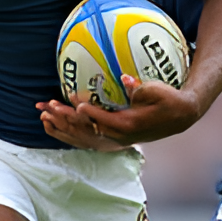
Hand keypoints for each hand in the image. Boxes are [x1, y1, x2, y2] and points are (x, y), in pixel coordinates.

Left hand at [38, 75, 200, 148]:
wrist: (179, 117)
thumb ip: (139, 88)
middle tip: (47, 107)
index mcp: (129, 125)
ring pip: (82, 137)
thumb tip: (126, 80)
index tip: (74, 103)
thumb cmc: (168, 100)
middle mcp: (119, 137)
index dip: (88, 113)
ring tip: (42, 116)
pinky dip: (68, 133)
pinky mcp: (113, 139)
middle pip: (86, 130)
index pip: (103, 120)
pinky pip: (86, 138)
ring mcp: (114, 140)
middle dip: (65, 119)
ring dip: (61, 127)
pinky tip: (54, 125)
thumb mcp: (157, 91)